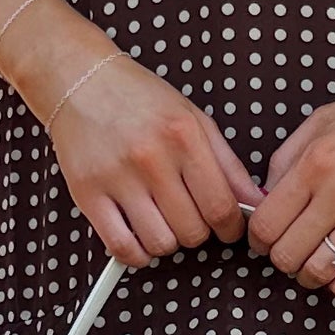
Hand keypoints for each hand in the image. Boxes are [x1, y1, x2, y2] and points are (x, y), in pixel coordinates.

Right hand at [43, 46, 262, 267]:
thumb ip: (228, 164)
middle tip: (191, 218)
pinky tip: (140, 238)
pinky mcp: (87, 193)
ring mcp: (117, 176)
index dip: (232, 228)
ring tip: (163, 223)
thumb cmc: (138, 98)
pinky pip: (121, 247)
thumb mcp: (194, 119)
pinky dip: (137, 255)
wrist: (79, 80)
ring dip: (168, 243)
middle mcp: (151, 156)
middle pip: (192, 230)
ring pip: (160, 243)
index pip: (221, 206)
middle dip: (199, 232)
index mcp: (184, 135)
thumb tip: (254, 203)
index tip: (228, 229)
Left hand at [249, 72, 334, 295]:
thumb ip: (287, 159)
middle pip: (288, 253)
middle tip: (291, 255)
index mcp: (315, 162)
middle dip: (283, 260)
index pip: (266, 223)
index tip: (265, 242)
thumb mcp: (323, 121)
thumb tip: (265, 199)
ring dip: (311, 276)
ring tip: (315, 268)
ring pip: (321, 270)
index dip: (259, 241)